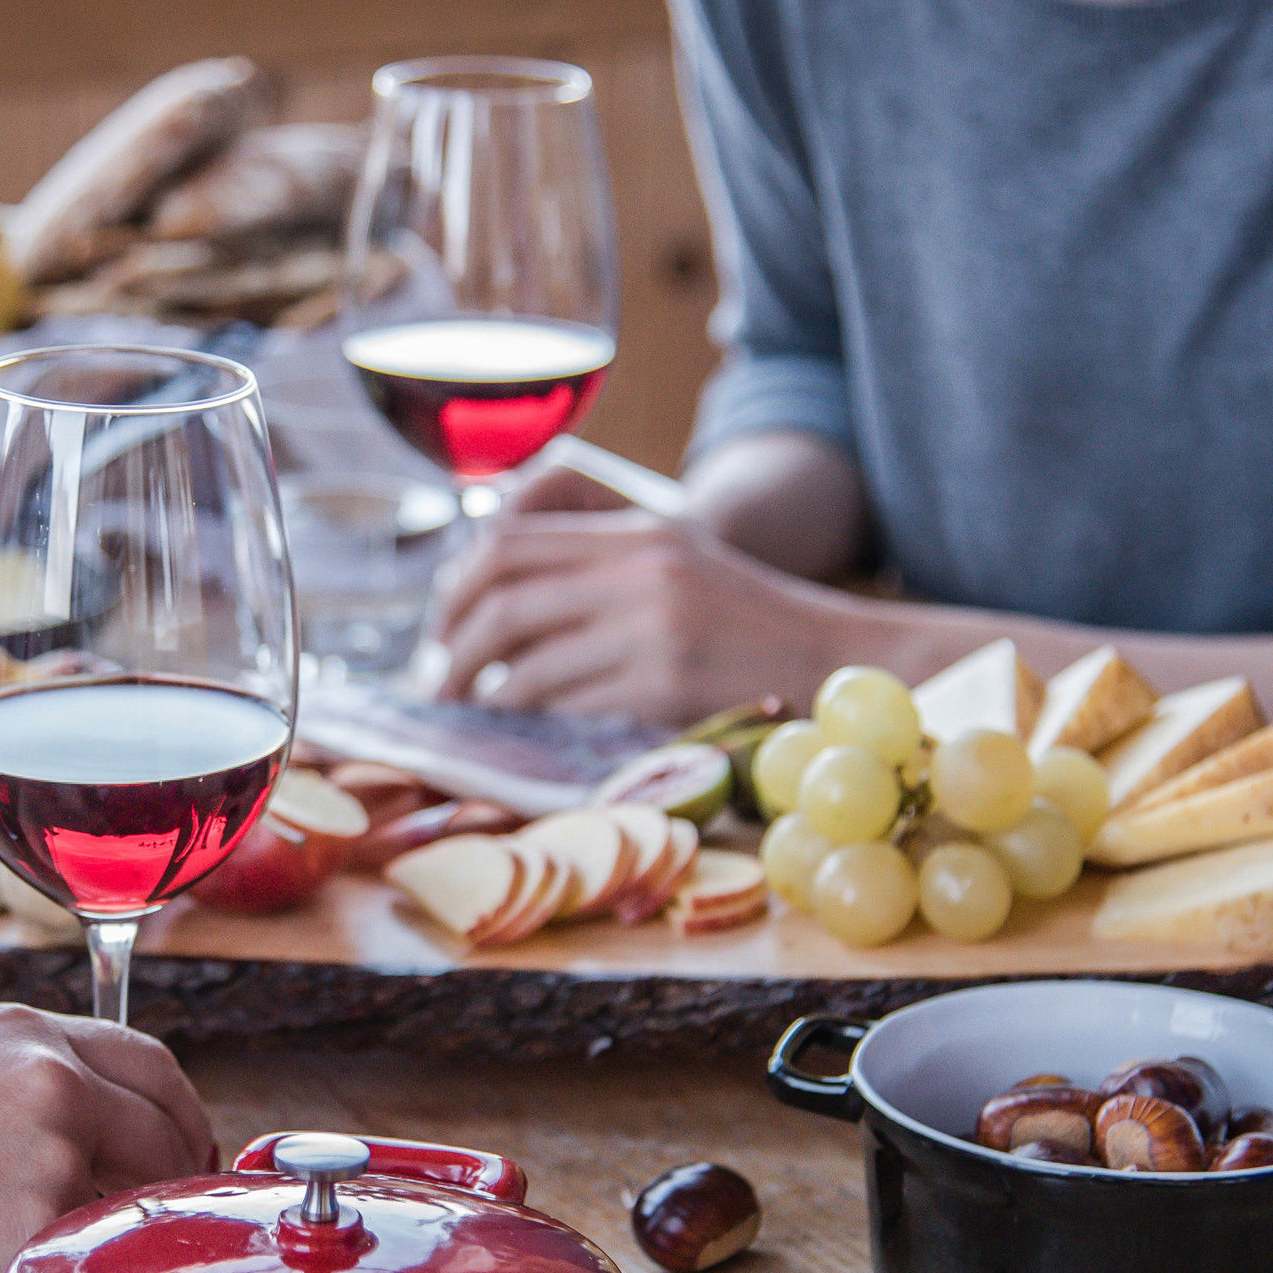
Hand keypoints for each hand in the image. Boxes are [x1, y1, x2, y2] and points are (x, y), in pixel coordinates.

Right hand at [0, 1003, 214, 1272]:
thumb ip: (22, 1088)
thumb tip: (90, 1137)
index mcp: (25, 1034)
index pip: (153, 1067)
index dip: (176, 1120)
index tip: (176, 1160)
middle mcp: (53, 1081)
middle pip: (168, 1138)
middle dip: (165, 1188)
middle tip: (136, 1230)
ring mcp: (53, 1157)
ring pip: (129, 1213)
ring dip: (100, 1242)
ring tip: (26, 1261)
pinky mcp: (34, 1238)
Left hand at [431, 469, 851, 722]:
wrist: (833, 656)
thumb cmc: (743, 620)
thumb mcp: (673, 561)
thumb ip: (594, 562)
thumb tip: (490, 592)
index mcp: (634, 535)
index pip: (507, 544)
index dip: (456, 589)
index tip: (442, 627)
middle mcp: (639, 573)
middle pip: (502, 603)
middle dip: (452, 651)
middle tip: (439, 687)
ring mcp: (652, 631)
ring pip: (526, 667)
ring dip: (484, 700)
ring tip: (473, 718)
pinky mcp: (663, 689)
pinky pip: (568, 711)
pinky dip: (532, 728)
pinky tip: (525, 737)